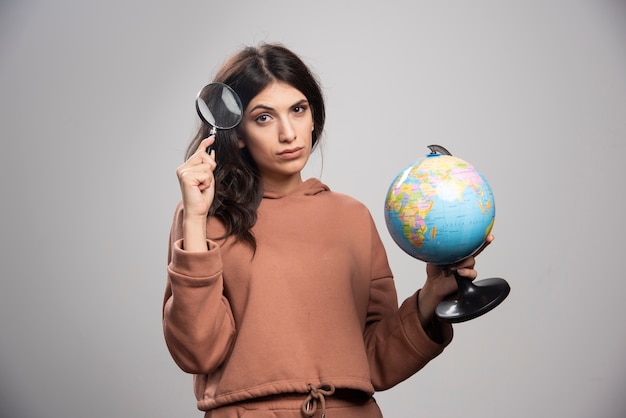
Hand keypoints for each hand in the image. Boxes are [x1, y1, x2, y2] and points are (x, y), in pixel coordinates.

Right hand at [175, 137, 215, 251]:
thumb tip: (211, 152)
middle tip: (205, 182)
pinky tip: (200, 189)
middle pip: (204, 156)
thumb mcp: (208, 178)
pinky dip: (207, 182)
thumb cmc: (202, 197)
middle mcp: (182, 168)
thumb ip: (208, 166)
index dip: (205, 144)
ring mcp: (183, 172)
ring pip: (206, 166)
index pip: (198, 152)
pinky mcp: (186, 177)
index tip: (213, 137)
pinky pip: (206, 173)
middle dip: (210, 168)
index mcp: (186, 168)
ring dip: (209, 178)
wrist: (198, 211)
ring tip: (202, 187)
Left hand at [418, 234, 493, 322]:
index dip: (478, 236)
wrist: (434, 285)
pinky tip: (460, 272)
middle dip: (482, 243)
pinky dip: (466, 272)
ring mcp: (467, 268)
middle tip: (488, 238)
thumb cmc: (434, 271)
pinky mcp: (468, 277)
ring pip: (471, 260)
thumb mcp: (434, 257)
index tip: (487, 230)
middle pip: (474, 250)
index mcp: (457, 252)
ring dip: (462, 262)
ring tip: (451, 267)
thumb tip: (439, 242)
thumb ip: (438, 250)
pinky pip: (472, 273)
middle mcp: (464, 259)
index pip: (469, 242)